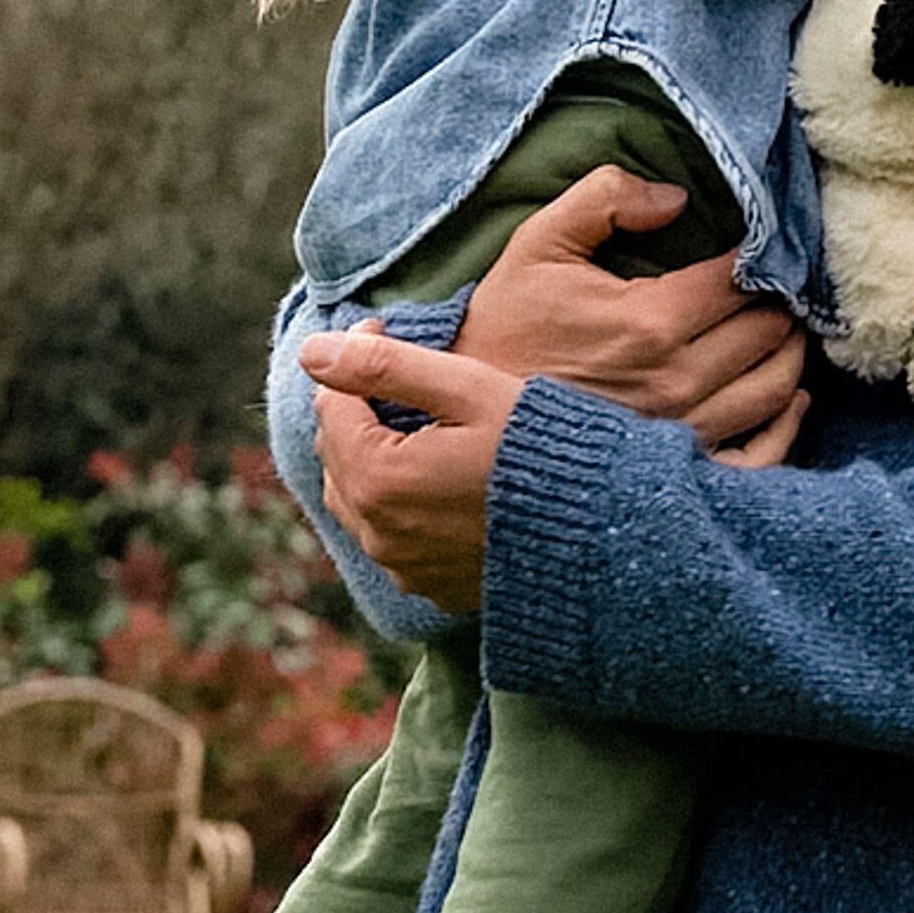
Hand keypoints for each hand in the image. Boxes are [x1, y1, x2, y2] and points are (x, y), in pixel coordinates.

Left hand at [305, 318, 525, 614]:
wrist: (600, 531)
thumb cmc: (541, 450)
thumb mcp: (468, 391)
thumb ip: (387, 366)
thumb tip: (312, 350)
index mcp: (376, 477)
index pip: (331, 403)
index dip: (354, 357)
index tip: (384, 327)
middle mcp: (376, 531)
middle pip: (335, 453)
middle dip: (355, 409)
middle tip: (400, 376)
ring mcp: (401, 565)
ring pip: (355, 496)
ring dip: (368, 456)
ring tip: (414, 424)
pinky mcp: (427, 585)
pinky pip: (388, 535)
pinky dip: (395, 501)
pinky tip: (435, 478)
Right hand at [457, 167, 811, 463]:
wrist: (469, 424)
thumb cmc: (503, 331)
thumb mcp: (537, 245)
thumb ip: (605, 198)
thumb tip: (675, 197)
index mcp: (651, 321)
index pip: (744, 278)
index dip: (761, 254)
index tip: (758, 245)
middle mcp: (680, 380)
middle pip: (772, 329)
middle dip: (779, 298)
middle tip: (773, 283)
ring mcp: (685, 432)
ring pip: (777, 384)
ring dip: (790, 349)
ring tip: (781, 326)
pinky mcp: (681, 469)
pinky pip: (762, 453)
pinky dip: (785, 421)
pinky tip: (787, 396)